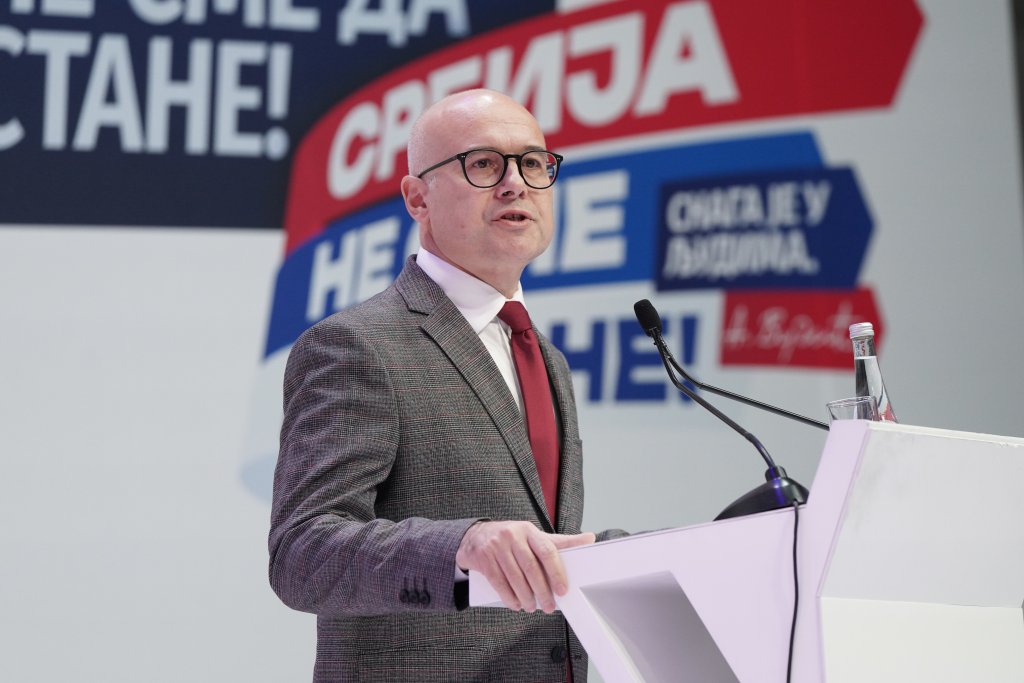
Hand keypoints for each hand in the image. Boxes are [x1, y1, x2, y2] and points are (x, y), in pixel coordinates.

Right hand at [456, 521, 594, 612]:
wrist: (474, 537)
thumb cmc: (512, 539)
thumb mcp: (534, 537)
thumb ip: (560, 542)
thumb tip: (590, 538)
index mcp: (528, 530)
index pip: (546, 550)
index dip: (556, 572)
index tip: (562, 590)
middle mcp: (512, 535)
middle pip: (531, 568)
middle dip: (542, 591)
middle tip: (549, 606)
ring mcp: (496, 546)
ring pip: (514, 577)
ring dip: (525, 597)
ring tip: (532, 607)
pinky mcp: (482, 558)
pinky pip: (498, 582)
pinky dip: (508, 597)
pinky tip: (516, 604)